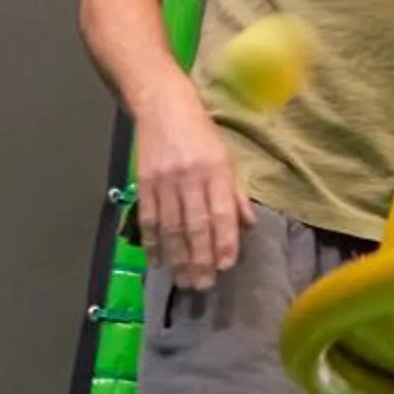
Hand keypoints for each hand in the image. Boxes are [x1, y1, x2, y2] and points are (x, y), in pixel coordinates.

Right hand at [133, 86, 247, 289]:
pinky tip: (157, 262)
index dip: (224, 241)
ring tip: (183, 281)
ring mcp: (165, 181)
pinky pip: (149, 219)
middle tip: (203, 286)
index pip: (222, 213)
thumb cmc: (202, 133)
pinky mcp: (144, 183)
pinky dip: (152, 243)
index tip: (226, 266)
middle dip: (200, 259)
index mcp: (217, 170)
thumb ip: (236, 194)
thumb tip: (249, 227)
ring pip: (171, 227)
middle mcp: (191, 177)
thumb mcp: (227, 157)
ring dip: (177, 258)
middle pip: (195, 225)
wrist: (163, 106)